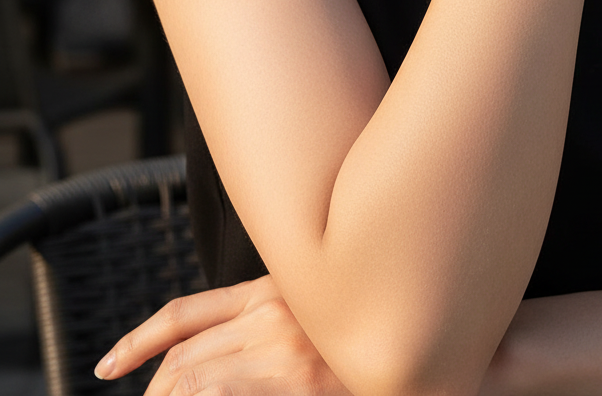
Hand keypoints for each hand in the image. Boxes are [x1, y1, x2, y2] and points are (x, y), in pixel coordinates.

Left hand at [94, 275, 349, 395]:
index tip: (110, 366)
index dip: (140, 340)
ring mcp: (284, 349)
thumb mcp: (311, 312)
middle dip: (154, 393)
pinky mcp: (298, 383)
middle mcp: (273, 312)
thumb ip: (268, 319)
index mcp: (273, 290)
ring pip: (190, 380)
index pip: (186, 314)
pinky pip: (218, 393)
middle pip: (182, 357)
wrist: (417, 345)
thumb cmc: (364, 334)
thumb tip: (205, 363)